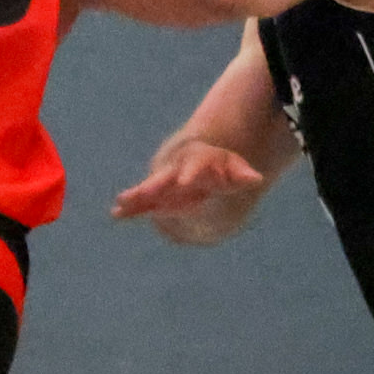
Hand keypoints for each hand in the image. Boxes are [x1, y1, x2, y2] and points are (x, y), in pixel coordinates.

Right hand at [111, 139, 265, 225]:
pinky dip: (131, 208)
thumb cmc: (220, 168)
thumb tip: (256, 179)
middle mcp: (176, 172)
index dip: (191, 174)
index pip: (194, 168)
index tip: (186, 182)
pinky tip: (117, 213)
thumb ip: (242, 176)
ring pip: (149, 191)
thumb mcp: (234, 169)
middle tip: (145, 192)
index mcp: (196, 163)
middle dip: (154, 186)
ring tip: (122, 203)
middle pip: (164, 179)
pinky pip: (142, 203)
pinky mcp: (156, 195)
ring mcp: (164, 183)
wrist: (197, 159)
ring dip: (137, 197)